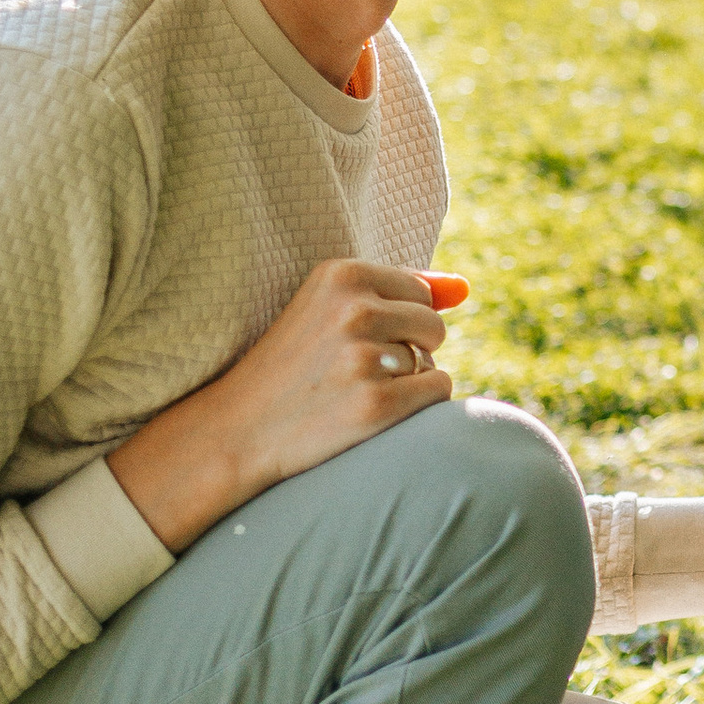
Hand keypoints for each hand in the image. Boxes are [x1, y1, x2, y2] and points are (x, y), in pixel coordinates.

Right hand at [110, 260, 466, 554]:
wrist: (238, 429)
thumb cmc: (292, 365)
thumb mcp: (330, 307)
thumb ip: (401, 290)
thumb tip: (465, 288)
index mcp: (341, 273)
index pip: (419, 292)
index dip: (397, 323)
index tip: (354, 343)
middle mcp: (354, 309)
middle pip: (434, 325)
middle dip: (411, 351)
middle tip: (358, 372)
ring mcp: (363, 358)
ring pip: (434, 361)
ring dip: (408, 381)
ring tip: (355, 391)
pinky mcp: (376, 406)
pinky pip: (437, 392)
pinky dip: (417, 405)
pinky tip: (372, 411)